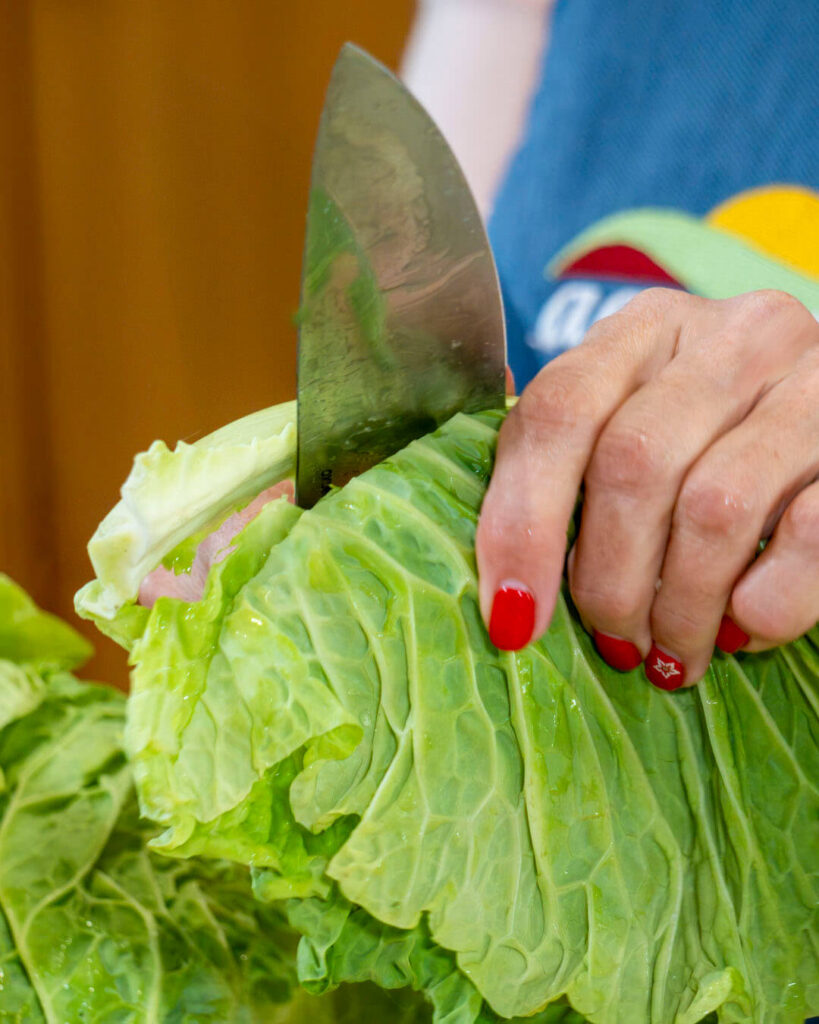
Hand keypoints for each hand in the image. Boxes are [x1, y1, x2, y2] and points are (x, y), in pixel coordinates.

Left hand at [476, 288, 818, 688]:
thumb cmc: (714, 445)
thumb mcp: (634, 427)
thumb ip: (564, 464)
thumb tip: (501, 586)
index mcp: (647, 329)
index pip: (559, 410)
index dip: (523, 523)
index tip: (514, 618)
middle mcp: (732, 336)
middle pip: (631, 464)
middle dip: (607, 579)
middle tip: (613, 640)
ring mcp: (811, 380)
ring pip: (714, 508)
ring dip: (680, 605)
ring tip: (671, 650)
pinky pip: (808, 536)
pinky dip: (764, 604)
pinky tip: (743, 627)